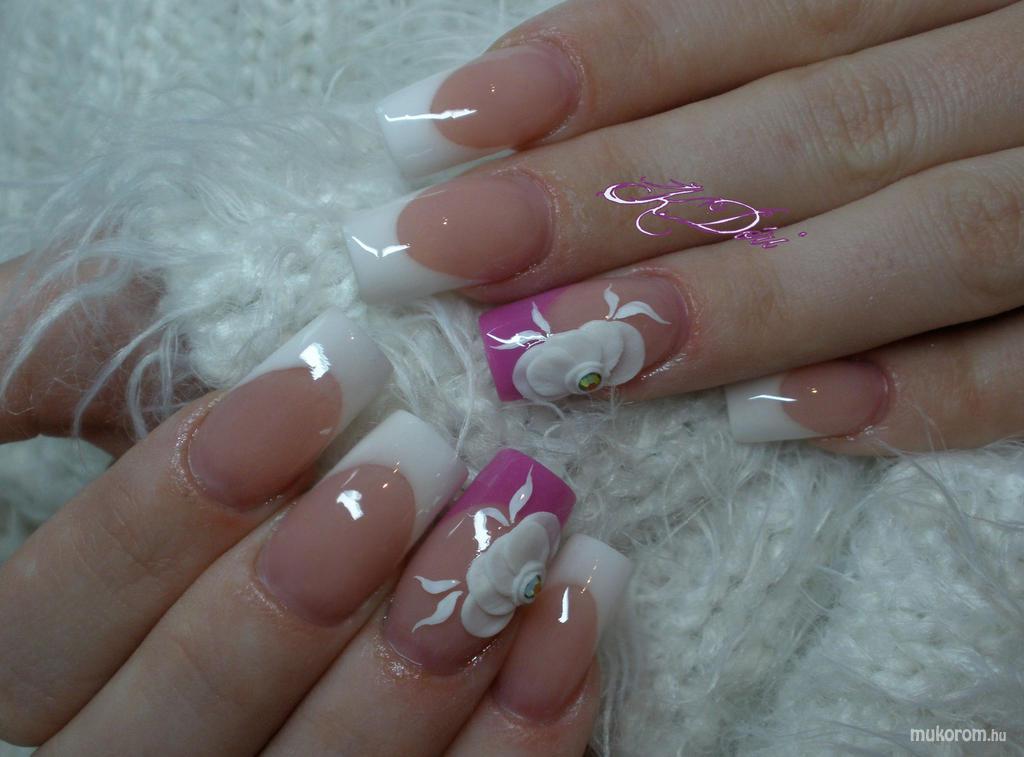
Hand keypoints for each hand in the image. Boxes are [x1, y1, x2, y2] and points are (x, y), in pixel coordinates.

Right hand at [0, 266, 626, 754]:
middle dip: (303, 588)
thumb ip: (56, 346)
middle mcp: (147, 754)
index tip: (321, 379)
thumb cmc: (251, 420)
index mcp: (63, 661)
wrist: (379, 473)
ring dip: (425, 656)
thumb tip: (20, 342)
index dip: (175, 501)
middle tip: (416, 461)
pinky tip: (573, 606)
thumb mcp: (141, 364)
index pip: (61, 616)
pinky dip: (521, 722)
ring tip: (511, 524)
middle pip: (185, 715)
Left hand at [342, 0, 1023, 453]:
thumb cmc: (1001, 44)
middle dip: (607, 197)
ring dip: (734, 303)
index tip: (439, 127)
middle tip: (438, 256)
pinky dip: (932, 393)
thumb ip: (782, 41)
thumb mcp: (917, 6)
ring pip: (915, 240)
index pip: (755, 9)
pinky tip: (789, 426)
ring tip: (564, 358)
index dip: (595, 66)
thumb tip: (578, 105)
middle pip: (802, 127)